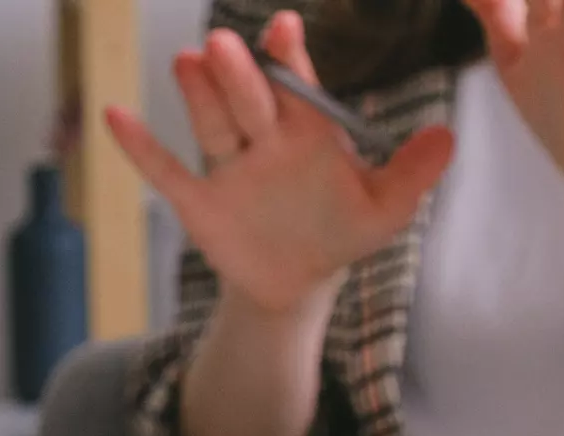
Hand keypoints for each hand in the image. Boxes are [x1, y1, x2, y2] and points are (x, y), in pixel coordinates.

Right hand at [106, 12, 454, 312]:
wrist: (298, 280)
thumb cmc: (341, 231)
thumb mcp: (385, 208)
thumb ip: (413, 172)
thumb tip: (449, 136)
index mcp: (308, 131)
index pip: (297, 86)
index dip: (289, 58)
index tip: (284, 28)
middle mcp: (264, 139)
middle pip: (249, 100)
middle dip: (239, 74)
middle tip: (226, 44)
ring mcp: (229, 167)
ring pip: (212, 125)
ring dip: (198, 95)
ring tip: (187, 62)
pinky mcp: (199, 201)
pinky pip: (166, 171)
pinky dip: (140, 147)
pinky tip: (114, 116)